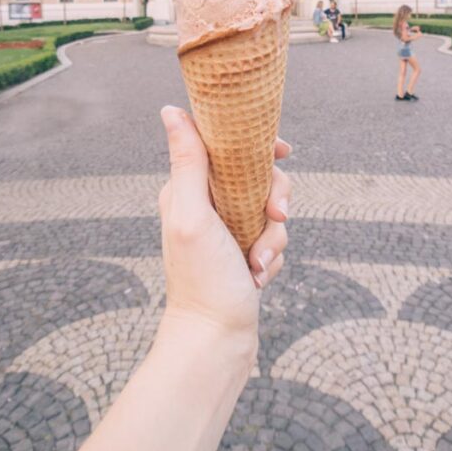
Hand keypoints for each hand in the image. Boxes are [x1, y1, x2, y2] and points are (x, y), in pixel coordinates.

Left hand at [157, 106, 289, 358]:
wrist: (216, 340)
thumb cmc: (201, 279)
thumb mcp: (192, 215)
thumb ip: (187, 162)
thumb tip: (170, 109)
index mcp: (187, 187)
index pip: (224, 143)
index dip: (255, 141)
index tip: (281, 150)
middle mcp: (205, 202)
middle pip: (257, 174)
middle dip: (274, 197)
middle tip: (276, 218)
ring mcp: (226, 227)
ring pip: (271, 208)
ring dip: (273, 237)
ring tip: (258, 264)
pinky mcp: (243, 249)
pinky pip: (273, 237)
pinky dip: (272, 256)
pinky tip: (258, 278)